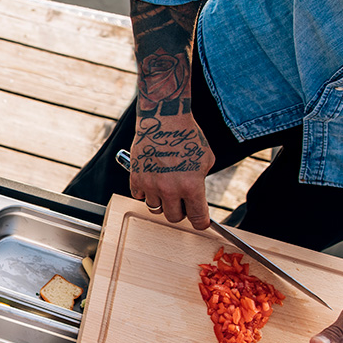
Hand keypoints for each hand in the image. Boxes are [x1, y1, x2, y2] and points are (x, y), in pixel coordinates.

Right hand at [128, 114, 213, 229]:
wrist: (164, 120)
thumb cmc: (187, 136)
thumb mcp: (206, 159)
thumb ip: (200, 181)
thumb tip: (197, 196)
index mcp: (191, 186)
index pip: (198, 218)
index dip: (201, 223)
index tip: (200, 222)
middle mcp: (170, 189)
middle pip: (174, 217)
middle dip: (180, 212)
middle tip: (181, 202)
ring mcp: (151, 185)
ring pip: (155, 209)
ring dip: (161, 203)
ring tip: (165, 189)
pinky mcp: (136, 178)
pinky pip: (139, 196)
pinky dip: (145, 193)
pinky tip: (152, 181)